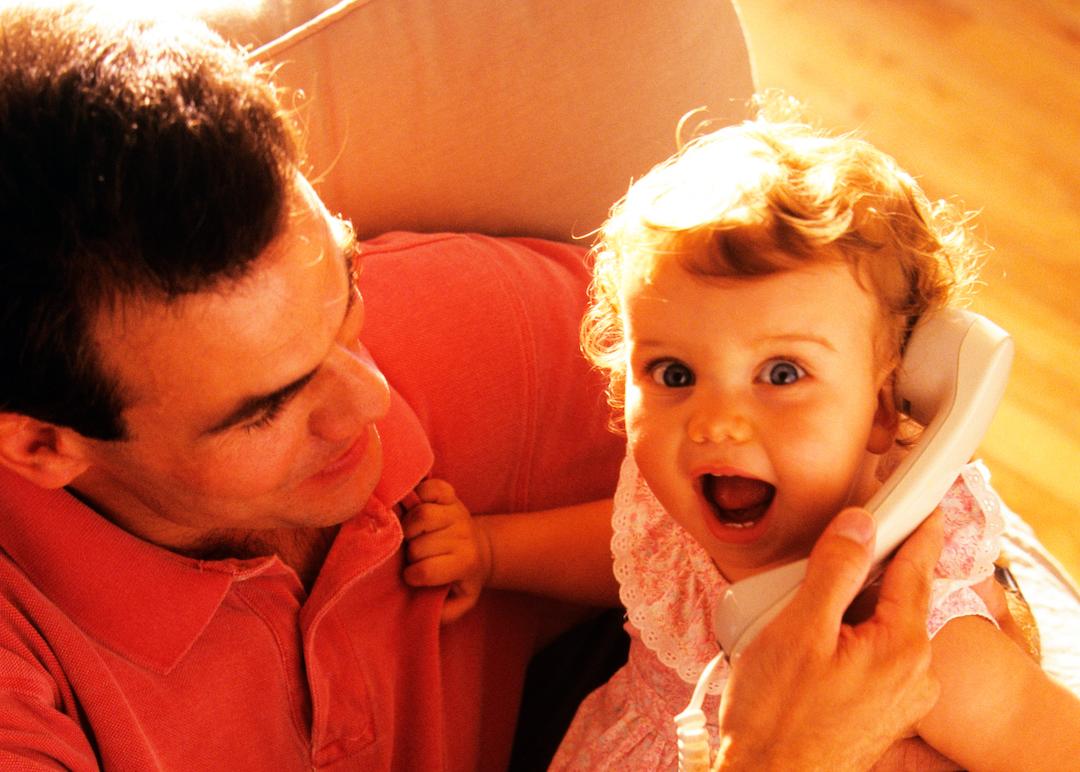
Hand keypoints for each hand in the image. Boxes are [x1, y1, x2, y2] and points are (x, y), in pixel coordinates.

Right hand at [401, 479, 491, 623]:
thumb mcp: (461, 602)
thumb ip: (445, 614)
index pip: (426, 570)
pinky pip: (431, 487)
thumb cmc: (465, 578)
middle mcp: (462, 535)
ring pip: (421, 515)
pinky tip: (416, 508)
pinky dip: (420, 494)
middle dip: (410, 553)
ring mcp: (456, 513)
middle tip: (414, 557)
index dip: (413, 576)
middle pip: (419, 544)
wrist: (484, 549)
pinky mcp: (451, 496)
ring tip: (412, 536)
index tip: (412, 578)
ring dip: (409, 527)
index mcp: (465, 562)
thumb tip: (426, 613)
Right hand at [713, 508, 944, 770]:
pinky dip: (843, 638)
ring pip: (878, 625)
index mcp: (901, 644)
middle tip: (810, 572)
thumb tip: (861, 523)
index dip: (918, 525)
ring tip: (794, 624)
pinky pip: (871, 654)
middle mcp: (914, 670)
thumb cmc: (777, 714)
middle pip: (893, 595)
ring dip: (844, 610)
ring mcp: (901, 695)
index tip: (923, 496)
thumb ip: (835, 570)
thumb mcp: (799, 628)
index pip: (916, 565)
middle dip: (856, 574)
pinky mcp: (883, 710)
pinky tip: (805, 651)